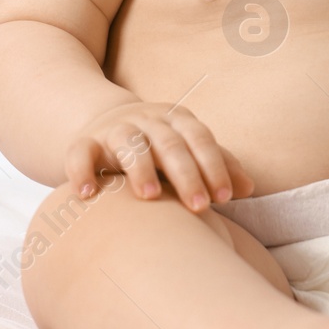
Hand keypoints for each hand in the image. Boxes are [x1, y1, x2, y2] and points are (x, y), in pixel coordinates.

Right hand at [66, 101, 254, 212]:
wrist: (107, 123)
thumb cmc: (159, 147)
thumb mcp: (188, 150)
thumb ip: (217, 166)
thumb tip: (248, 188)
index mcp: (178, 121)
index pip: (201, 139)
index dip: (214, 166)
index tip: (224, 198)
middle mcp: (148, 121)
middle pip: (170, 144)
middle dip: (186, 175)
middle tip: (199, 207)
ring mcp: (115, 130)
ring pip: (129, 144)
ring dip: (140, 168)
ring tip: (149, 197)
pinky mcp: (85, 143)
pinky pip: (80, 154)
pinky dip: (81, 172)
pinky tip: (87, 195)